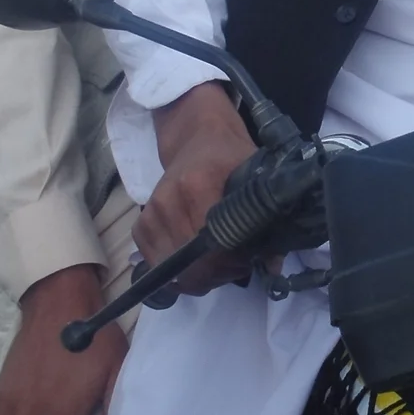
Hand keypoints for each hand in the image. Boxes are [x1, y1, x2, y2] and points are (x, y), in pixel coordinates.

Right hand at [134, 81, 257, 294]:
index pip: (211, 244)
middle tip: (236, 263)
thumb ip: (267, 219)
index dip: (233, 262)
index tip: (249, 259)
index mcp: (197, 185)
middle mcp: (168, 201)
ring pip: (174, 269)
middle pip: (191, 262)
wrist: (196, 140)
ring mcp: (151, 214)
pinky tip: (197, 257)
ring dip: (199, 274)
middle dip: (218, 272)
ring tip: (218, 258)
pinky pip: (157, 264)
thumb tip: (272, 265)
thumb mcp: (255, 177)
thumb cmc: (230, 157)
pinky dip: (179, 271)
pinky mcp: (140, 226)